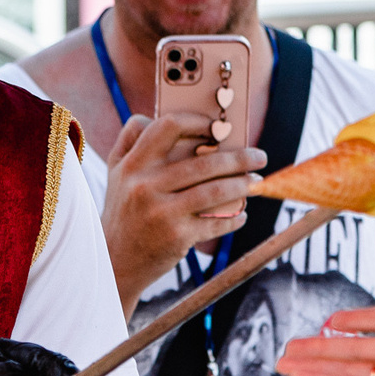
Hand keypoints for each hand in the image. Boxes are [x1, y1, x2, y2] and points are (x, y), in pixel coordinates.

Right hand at [102, 112, 265, 306]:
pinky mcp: (176, 236)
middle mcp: (145, 185)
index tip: (219, 127)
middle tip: (259, 156)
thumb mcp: (116, 172)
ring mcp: (161, 213)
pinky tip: (241, 213)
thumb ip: (130, 140)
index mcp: (132, 164)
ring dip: (243, 185)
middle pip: (204, 163)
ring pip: (215, 192)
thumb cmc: (123, 210)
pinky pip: (215, 222)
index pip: (168, 127)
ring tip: (256, 182)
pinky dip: (234, 217)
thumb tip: (155, 114)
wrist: (115, 260)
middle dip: (240, 158)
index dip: (198, 122)